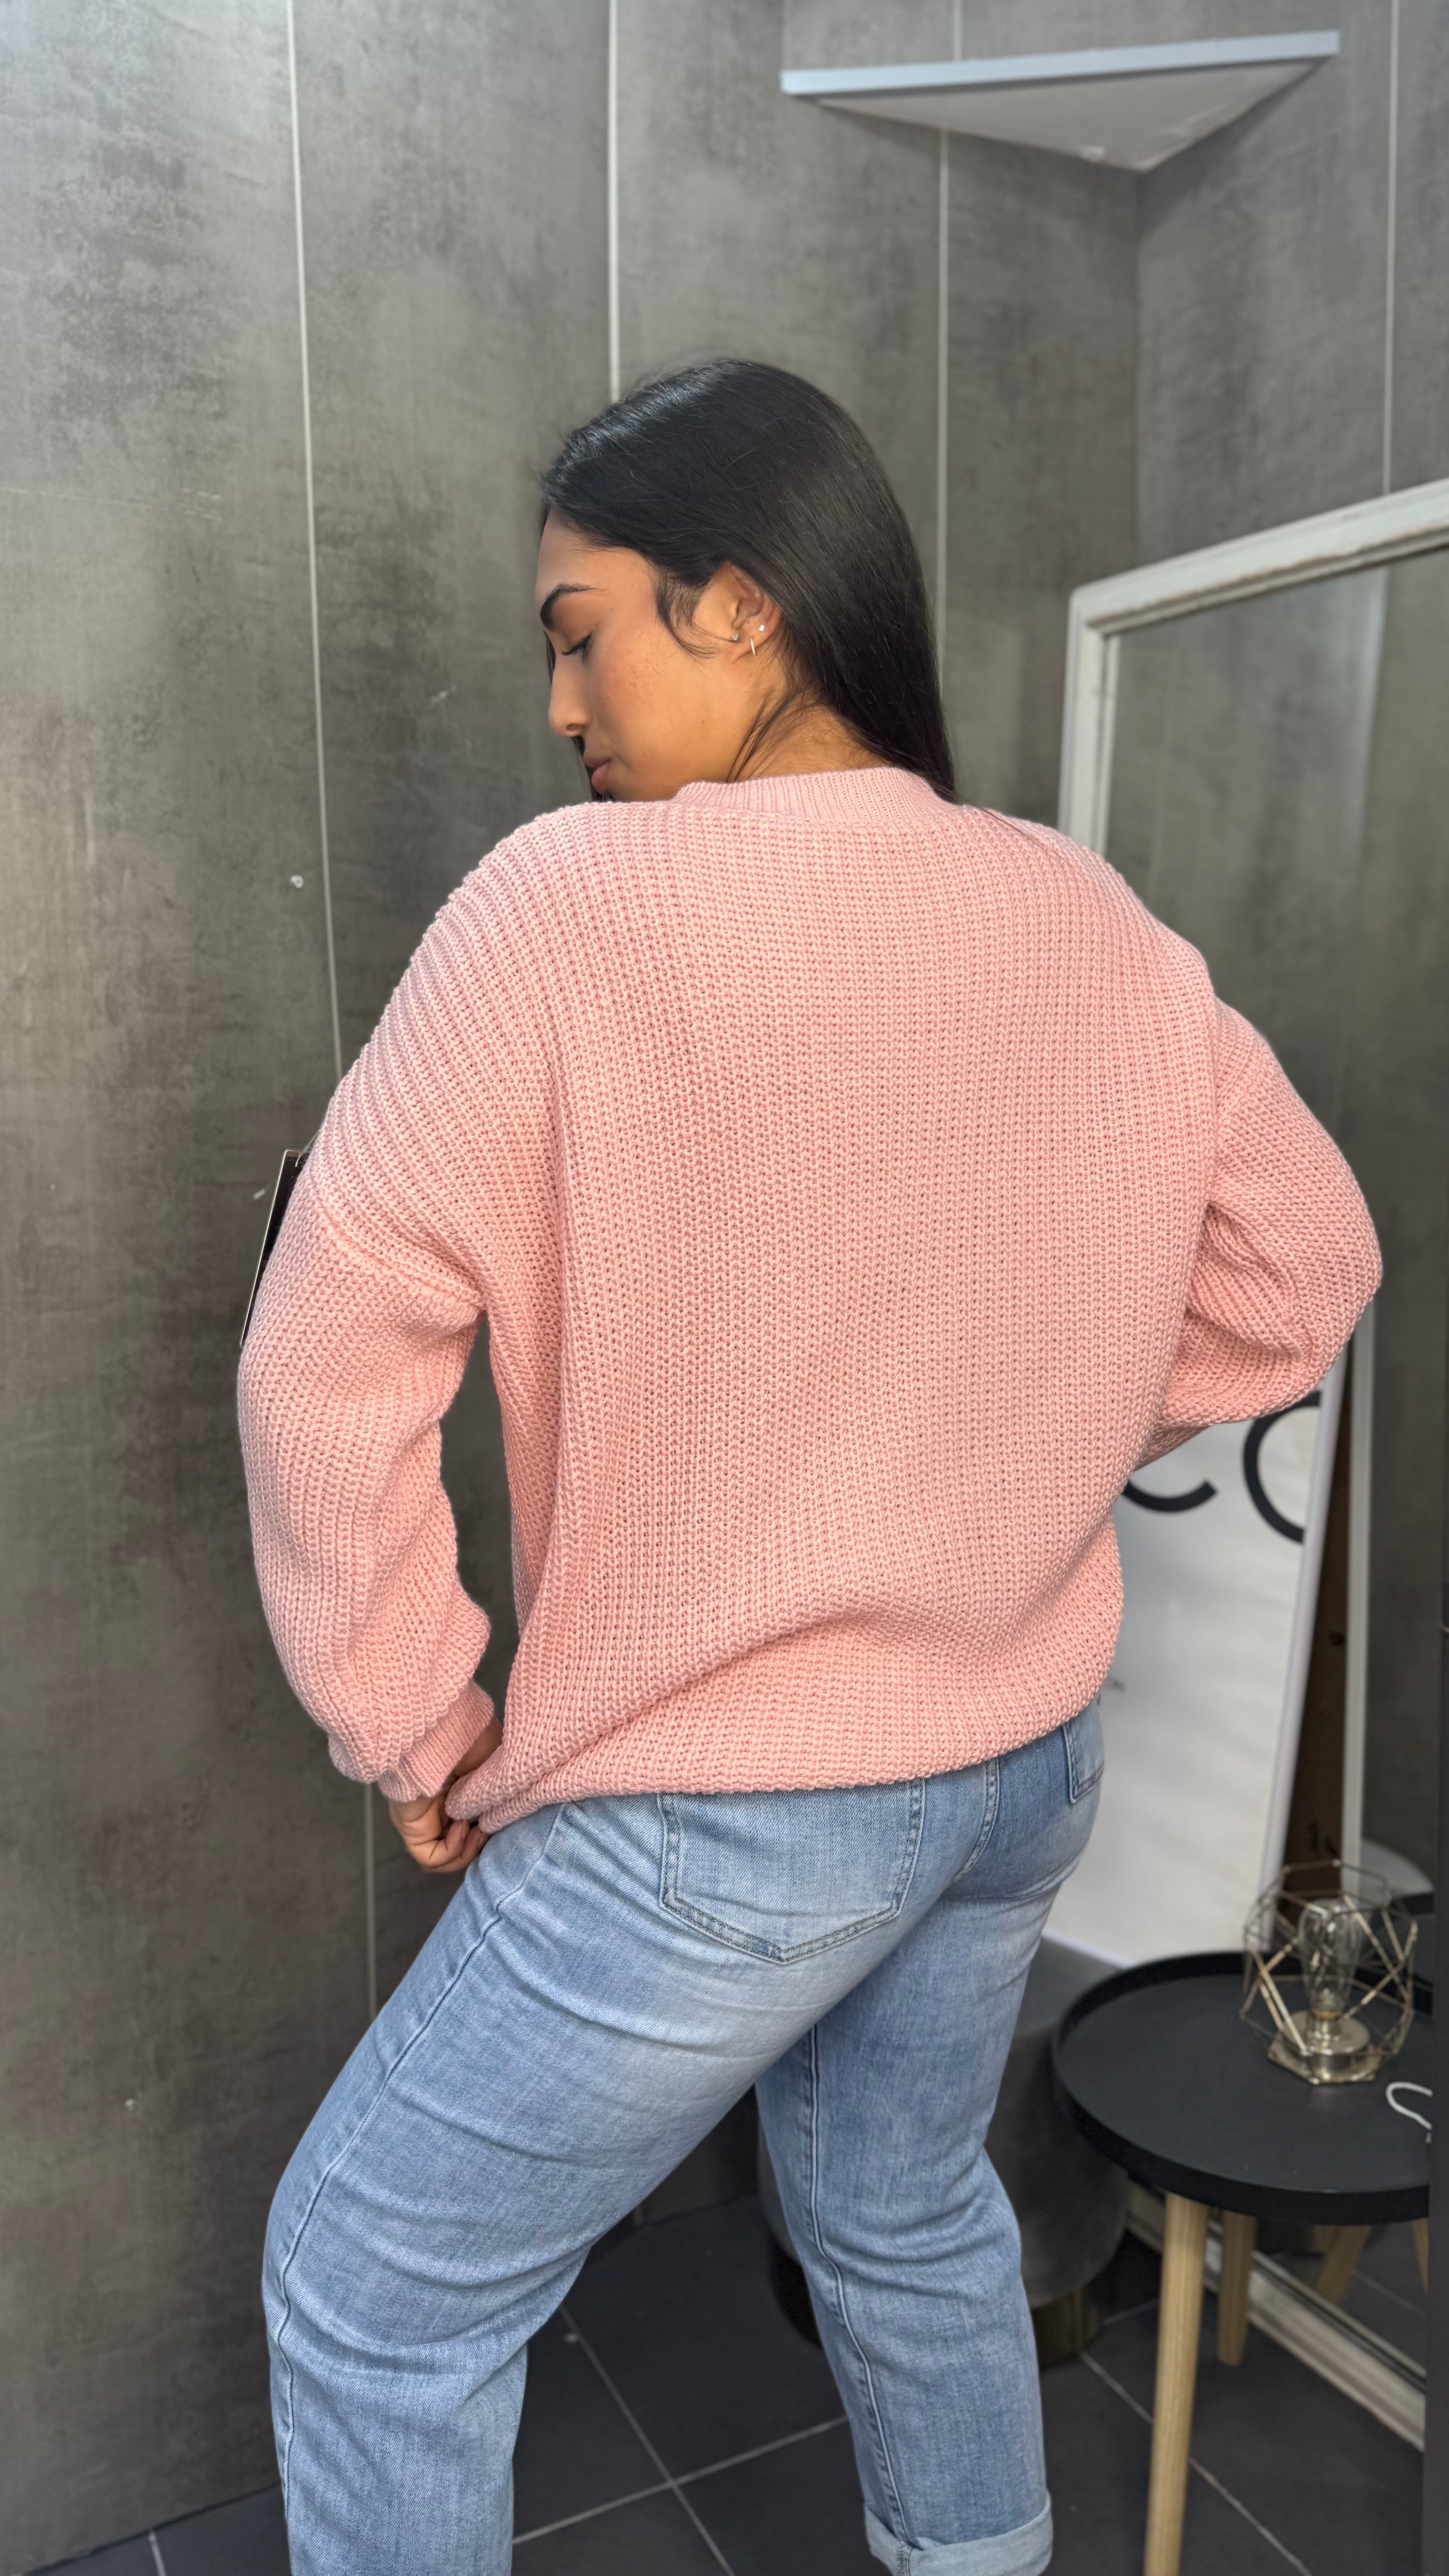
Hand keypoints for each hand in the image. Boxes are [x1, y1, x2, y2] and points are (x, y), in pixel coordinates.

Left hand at [385, 1716, 501, 1874]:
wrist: (447, 1732)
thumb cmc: (474, 1739)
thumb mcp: (497, 1768)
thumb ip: (498, 1795)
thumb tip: (495, 1822)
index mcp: (459, 1789)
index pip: (473, 1823)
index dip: (490, 1830)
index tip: (502, 1820)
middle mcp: (439, 1805)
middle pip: (459, 1843)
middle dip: (480, 1844)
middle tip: (492, 1829)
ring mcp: (424, 1818)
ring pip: (443, 1855)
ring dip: (467, 1851)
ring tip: (479, 1831)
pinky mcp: (411, 1827)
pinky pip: (428, 1857)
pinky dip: (451, 1850)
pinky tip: (462, 1827)